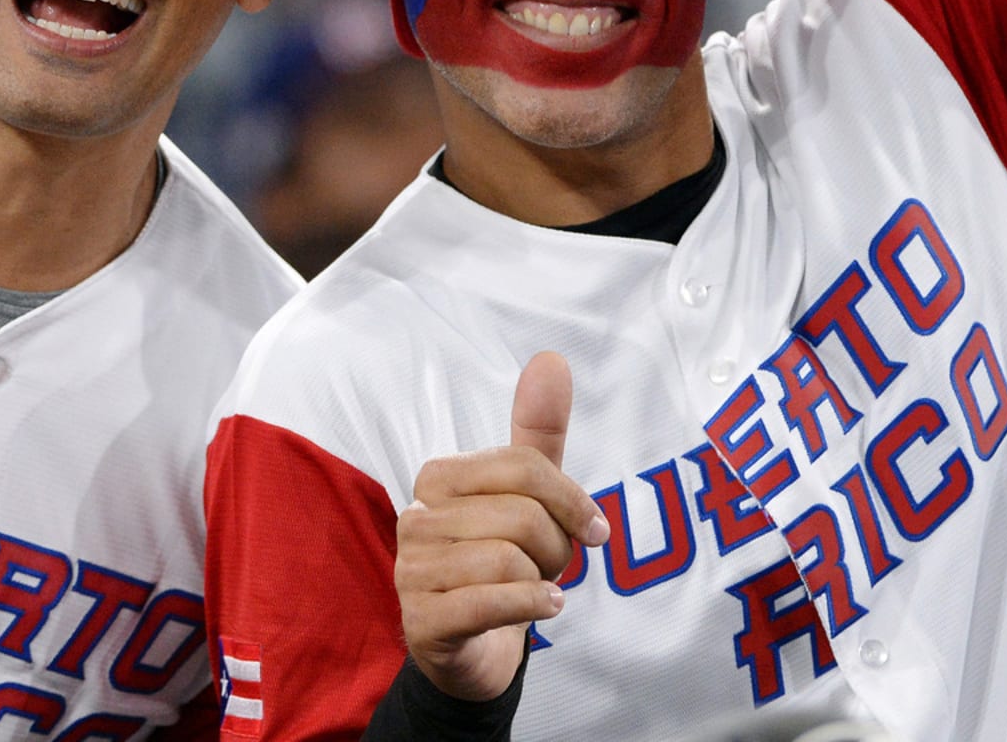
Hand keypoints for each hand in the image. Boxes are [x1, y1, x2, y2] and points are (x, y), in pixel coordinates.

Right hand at [394, 351, 610, 701]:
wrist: (477, 648)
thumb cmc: (503, 562)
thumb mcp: (528, 496)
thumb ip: (538, 430)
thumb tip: (551, 358)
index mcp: (438, 477)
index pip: (521, 466)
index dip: (571, 500)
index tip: (594, 529)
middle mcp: (415, 517)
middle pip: (520, 515)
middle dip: (556, 548)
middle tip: (551, 568)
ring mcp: (411, 571)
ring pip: (507, 559)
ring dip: (542, 581)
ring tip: (536, 589)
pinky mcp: (421, 620)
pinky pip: (490, 601)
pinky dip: (531, 606)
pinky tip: (544, 609)